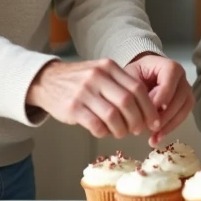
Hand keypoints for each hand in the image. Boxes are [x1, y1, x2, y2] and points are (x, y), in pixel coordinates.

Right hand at [26, 59, 158, 138]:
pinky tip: (104, 132)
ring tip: (121, 133)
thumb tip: (146, 111)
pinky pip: (96, 125)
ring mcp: (84, 92)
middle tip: (138, 130)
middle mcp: (97, 77)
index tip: (153, 121)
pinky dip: (104, 132)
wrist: (47, 80)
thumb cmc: (79, 80)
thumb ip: (121, 86)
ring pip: (113, 116)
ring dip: (121, 130)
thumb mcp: (101, 73)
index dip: (149, 108)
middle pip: (128, 102)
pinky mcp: (73, 107)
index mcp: (108, 67)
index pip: (137, 88)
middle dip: (137, 121)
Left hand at [126, 54, 194, 146]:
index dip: (163, 94)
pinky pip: (182, 117)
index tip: (151, 109)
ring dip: (168, 125)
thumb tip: (145, 111)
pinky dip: (169, 129)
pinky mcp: (185, 104)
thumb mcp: (131, 78)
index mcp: (168, 66)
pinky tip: (156, 138)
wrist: (138, 79)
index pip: (171, 76)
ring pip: (183, 109)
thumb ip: (137, 90)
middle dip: (165, 114)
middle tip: (150, 127)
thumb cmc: (134, 76)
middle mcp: (181, 77)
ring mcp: (185, 91)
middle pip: (180, 96)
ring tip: (153, 137)